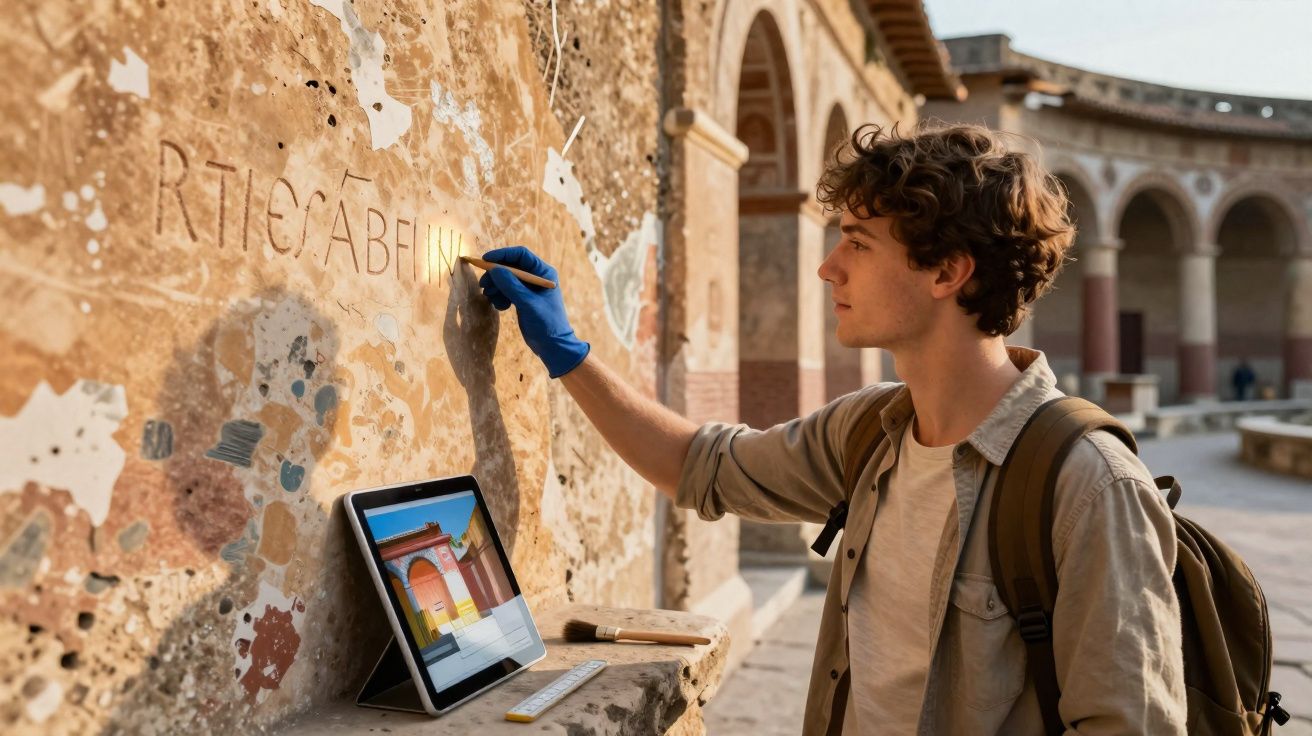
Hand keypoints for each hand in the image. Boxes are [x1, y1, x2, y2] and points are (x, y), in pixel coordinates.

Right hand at [477, 246, 589, 377]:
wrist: (553, 347)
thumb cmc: (547, 324)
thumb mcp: (528, 304)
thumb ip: (511, 286)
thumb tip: (495, 269)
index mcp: (543, 273)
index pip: (520, 255)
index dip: (502, 255)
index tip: (485, 260)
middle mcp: (536, 277)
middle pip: (510, 266)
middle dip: (495, 275)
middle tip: (483, 285)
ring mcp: (528, 288)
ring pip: (505, 279)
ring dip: (496, 287)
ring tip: (491, 299)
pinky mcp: (522, 299)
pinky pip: (506, 291)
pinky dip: (500, 297)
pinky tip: (501, 308)